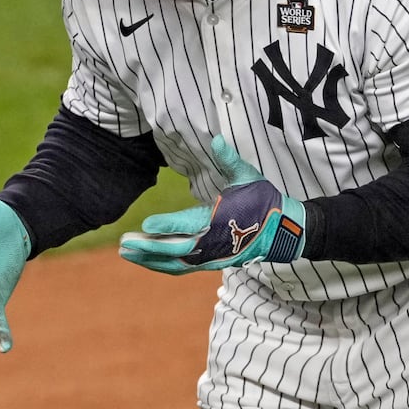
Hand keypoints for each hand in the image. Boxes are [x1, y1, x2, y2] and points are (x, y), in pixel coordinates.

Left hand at [118, 136, 305, 274]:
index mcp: (221, 221)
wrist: (284, 230)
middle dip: (149, 248)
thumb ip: (230, 159)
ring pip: (176, 264)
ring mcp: (213, 257)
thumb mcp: (249, 176)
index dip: (168, 227)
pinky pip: (182, 268)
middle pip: (176, 251)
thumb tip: (216, 139)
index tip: (145, 225)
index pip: (189, 225)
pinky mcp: (212, 263)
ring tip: (125, 253)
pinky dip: (162, 266)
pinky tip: (145, 260)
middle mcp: (214, 243)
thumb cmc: (264, 200)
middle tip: (124, 243)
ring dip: (150, 260)